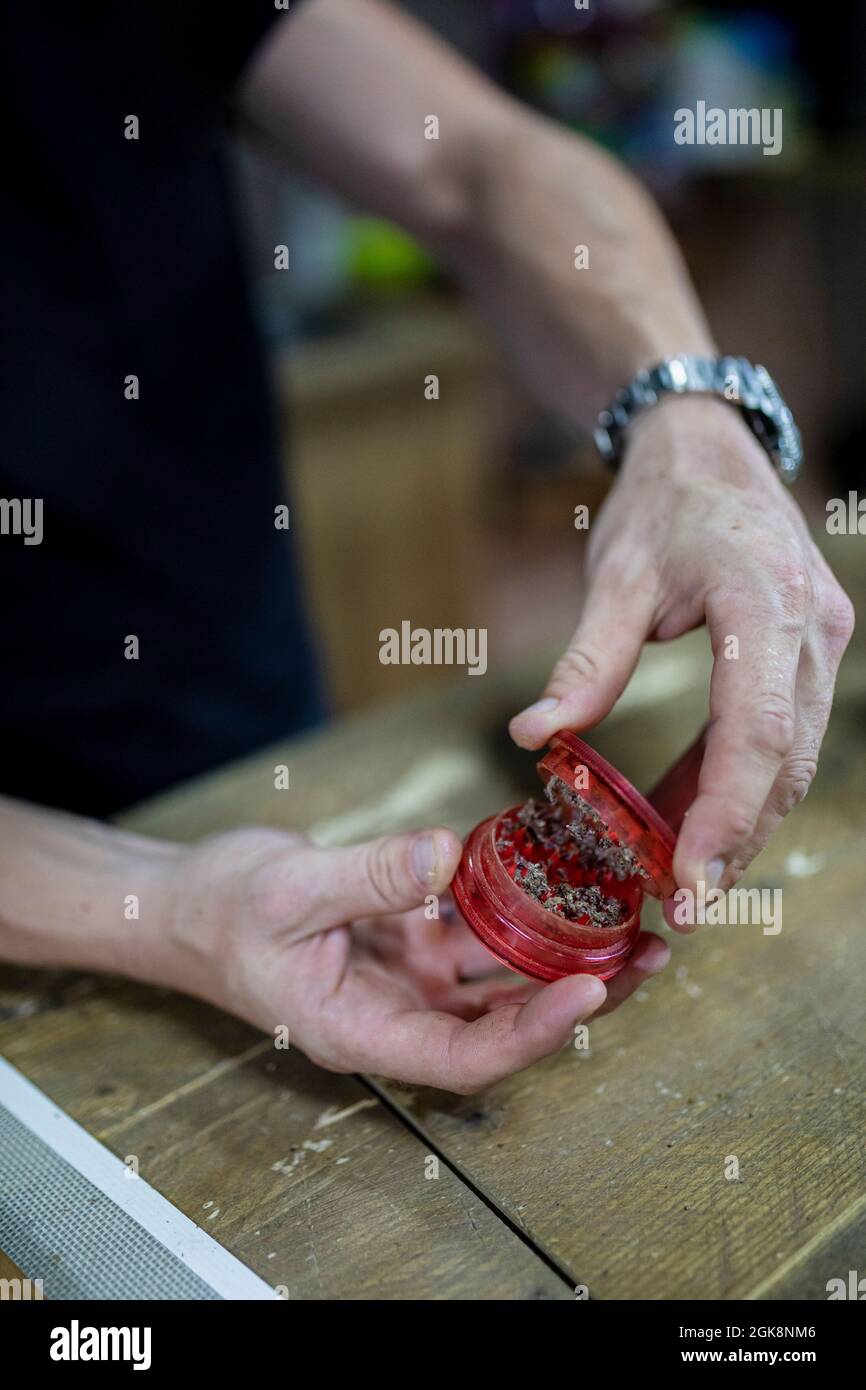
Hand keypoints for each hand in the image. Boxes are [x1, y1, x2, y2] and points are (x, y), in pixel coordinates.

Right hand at [160, 825, 668, 1091]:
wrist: (188, 903)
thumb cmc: (221, 915)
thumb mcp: (290, 893)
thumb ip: (370, 878)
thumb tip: (447, 853)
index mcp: (362, 1030)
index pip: (463, 1056)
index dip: (532, 1034)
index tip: (588, 992)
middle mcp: (397, 1013)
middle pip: (501, 1026)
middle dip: (576, 998)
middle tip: (644, 959)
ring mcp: (407, 977)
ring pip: (499, 980)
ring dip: (560, 956)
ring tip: (629, 928)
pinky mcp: (410, 937)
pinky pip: (475, 930)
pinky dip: (518, 911)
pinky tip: (561, 882)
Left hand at [509, 397, 853, 918]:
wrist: (706, 448)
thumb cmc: (660, 504)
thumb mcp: (615, 576)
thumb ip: (585, 662)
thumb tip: (535, 737)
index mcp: (765, 603)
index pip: (757, 733)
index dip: (726, 815)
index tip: (687, 882)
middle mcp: (812, 629)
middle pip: (786, 762)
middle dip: (735, 841)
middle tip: (681, 911)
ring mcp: (821, 642)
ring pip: (791, 760)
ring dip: (739, 822)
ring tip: (679, 881)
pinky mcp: (808, 654)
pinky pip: (779, 737)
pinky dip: (737, 785)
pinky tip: (687, 820)